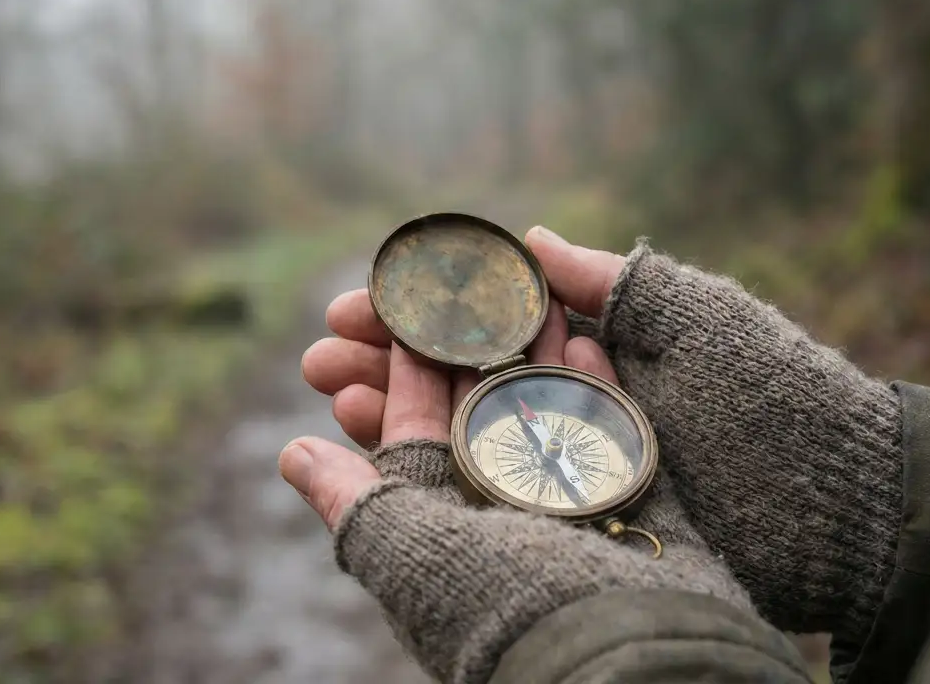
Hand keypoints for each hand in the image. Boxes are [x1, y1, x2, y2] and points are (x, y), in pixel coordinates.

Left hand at [281, 332, 755, 683]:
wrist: (631, 664)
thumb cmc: (507, 610)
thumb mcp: (412, 556)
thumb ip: (357, 503)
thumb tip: (291, 453)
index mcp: (446, 525)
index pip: (413, 429)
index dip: (401, 368)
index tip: (398, 306)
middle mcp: (505, 514)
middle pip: (480, 411)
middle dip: (471, 345)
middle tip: (469, 283)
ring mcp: (573, 507)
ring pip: (548, 412)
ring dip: (537, 351)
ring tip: (532, 292)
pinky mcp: (637, 505)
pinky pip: (612, 432)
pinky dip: (597, 384)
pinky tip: (585, 335)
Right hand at [303, 225, 903, 641]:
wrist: (835, 508)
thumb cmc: (775, 399)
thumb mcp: (697, 317)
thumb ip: (613, 282)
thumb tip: (534, 233)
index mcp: (598, 350)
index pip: (486, 320)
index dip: (418, 307)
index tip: (357, 300)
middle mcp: (572, 405)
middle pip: (454, 376)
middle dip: (382, 358)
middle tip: (317, 356)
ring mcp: (565, 466)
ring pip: (453, 432)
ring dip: (386, 409)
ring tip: (331, 396)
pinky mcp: (569, 519)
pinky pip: (480, 492)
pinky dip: (422, 472)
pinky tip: (373, 455)